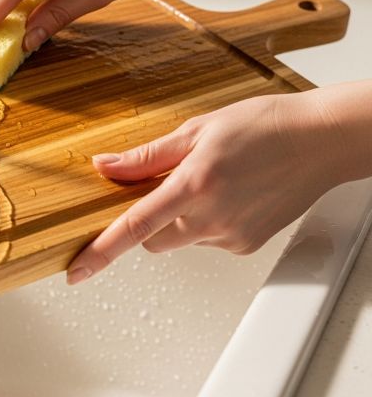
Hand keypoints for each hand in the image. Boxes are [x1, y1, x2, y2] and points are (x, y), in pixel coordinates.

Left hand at [66, 91, 344, 284]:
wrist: (319, 141)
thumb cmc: (264, 126)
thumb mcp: (196, 130)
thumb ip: (146, 156)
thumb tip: (104, 167)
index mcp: (193, 184)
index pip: (135, 226)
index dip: (101, 251)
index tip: (77, 270)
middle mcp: (211, 217)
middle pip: (153, 239)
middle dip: (149, 220)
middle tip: (169, 185)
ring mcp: (231, 236)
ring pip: (181, 240)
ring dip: (180, 220)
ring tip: (210, 183)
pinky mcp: (247, 246)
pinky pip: (208, 241)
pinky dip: (207, 223)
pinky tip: (230, 195)